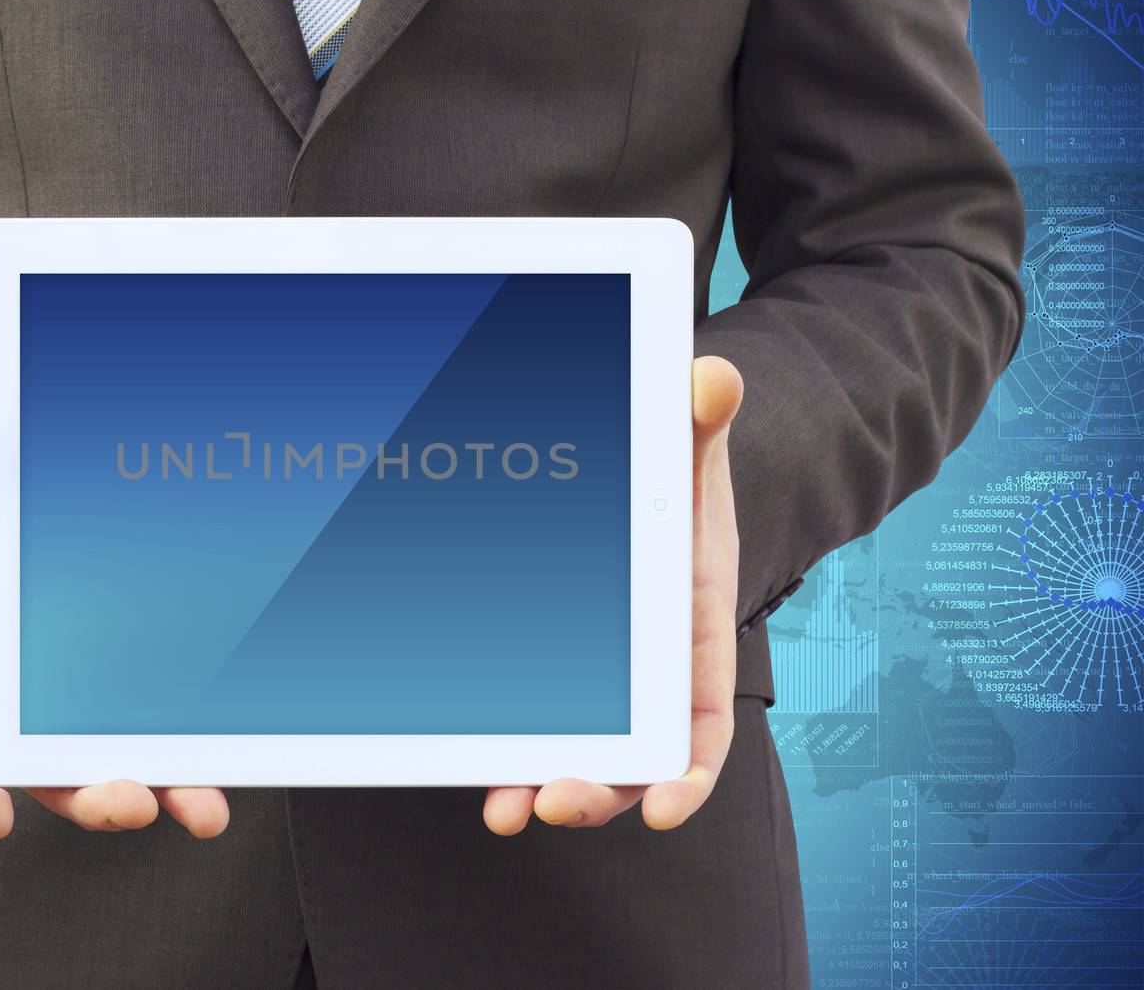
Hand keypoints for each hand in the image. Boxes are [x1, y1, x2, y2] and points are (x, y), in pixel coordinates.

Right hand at [0, 393, 229, 839]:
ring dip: (159, 786)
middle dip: (88, 792)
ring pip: (111, 747)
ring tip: (204, 811)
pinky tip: (227, 765)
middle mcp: (21, 663)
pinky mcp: (131, 650)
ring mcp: (76, 664)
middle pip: (43, 754)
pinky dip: (188, 745)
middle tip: (135, 805)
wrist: (20, 445)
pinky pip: (158, 709)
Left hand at [483, 356, 743, 834]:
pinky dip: (506, 751)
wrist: (644, 481)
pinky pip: (530, 721)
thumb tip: (714, 378)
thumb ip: (701, 420)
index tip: (665, 804)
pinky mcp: (549, 672)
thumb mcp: (690, 448)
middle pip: (632, 758)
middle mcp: (647, 676)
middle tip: (555, 802)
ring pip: (577, 753)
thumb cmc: (676, 476)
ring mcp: (597, 681)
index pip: (703, 722)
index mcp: (693, 636)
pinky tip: (471, 767)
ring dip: (542, 785)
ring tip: (506, 808)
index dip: (689, 772)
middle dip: (598, 791)